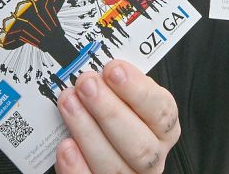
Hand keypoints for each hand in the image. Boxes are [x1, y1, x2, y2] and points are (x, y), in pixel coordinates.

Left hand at [56, 61, 179, 173]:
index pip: (161, 111)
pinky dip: (77, 168)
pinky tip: (66, 146)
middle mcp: (152, 156)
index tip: (113, 69)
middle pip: (139, 144)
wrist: (103, 145)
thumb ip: (118, 86)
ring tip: (69, 104)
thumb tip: (99, 65)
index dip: (137, 91)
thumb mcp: (125, 96)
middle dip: (109, 111)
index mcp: (163, 128)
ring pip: (115, 166)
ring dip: (88, 133)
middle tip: (86, 84)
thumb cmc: (117, 115)